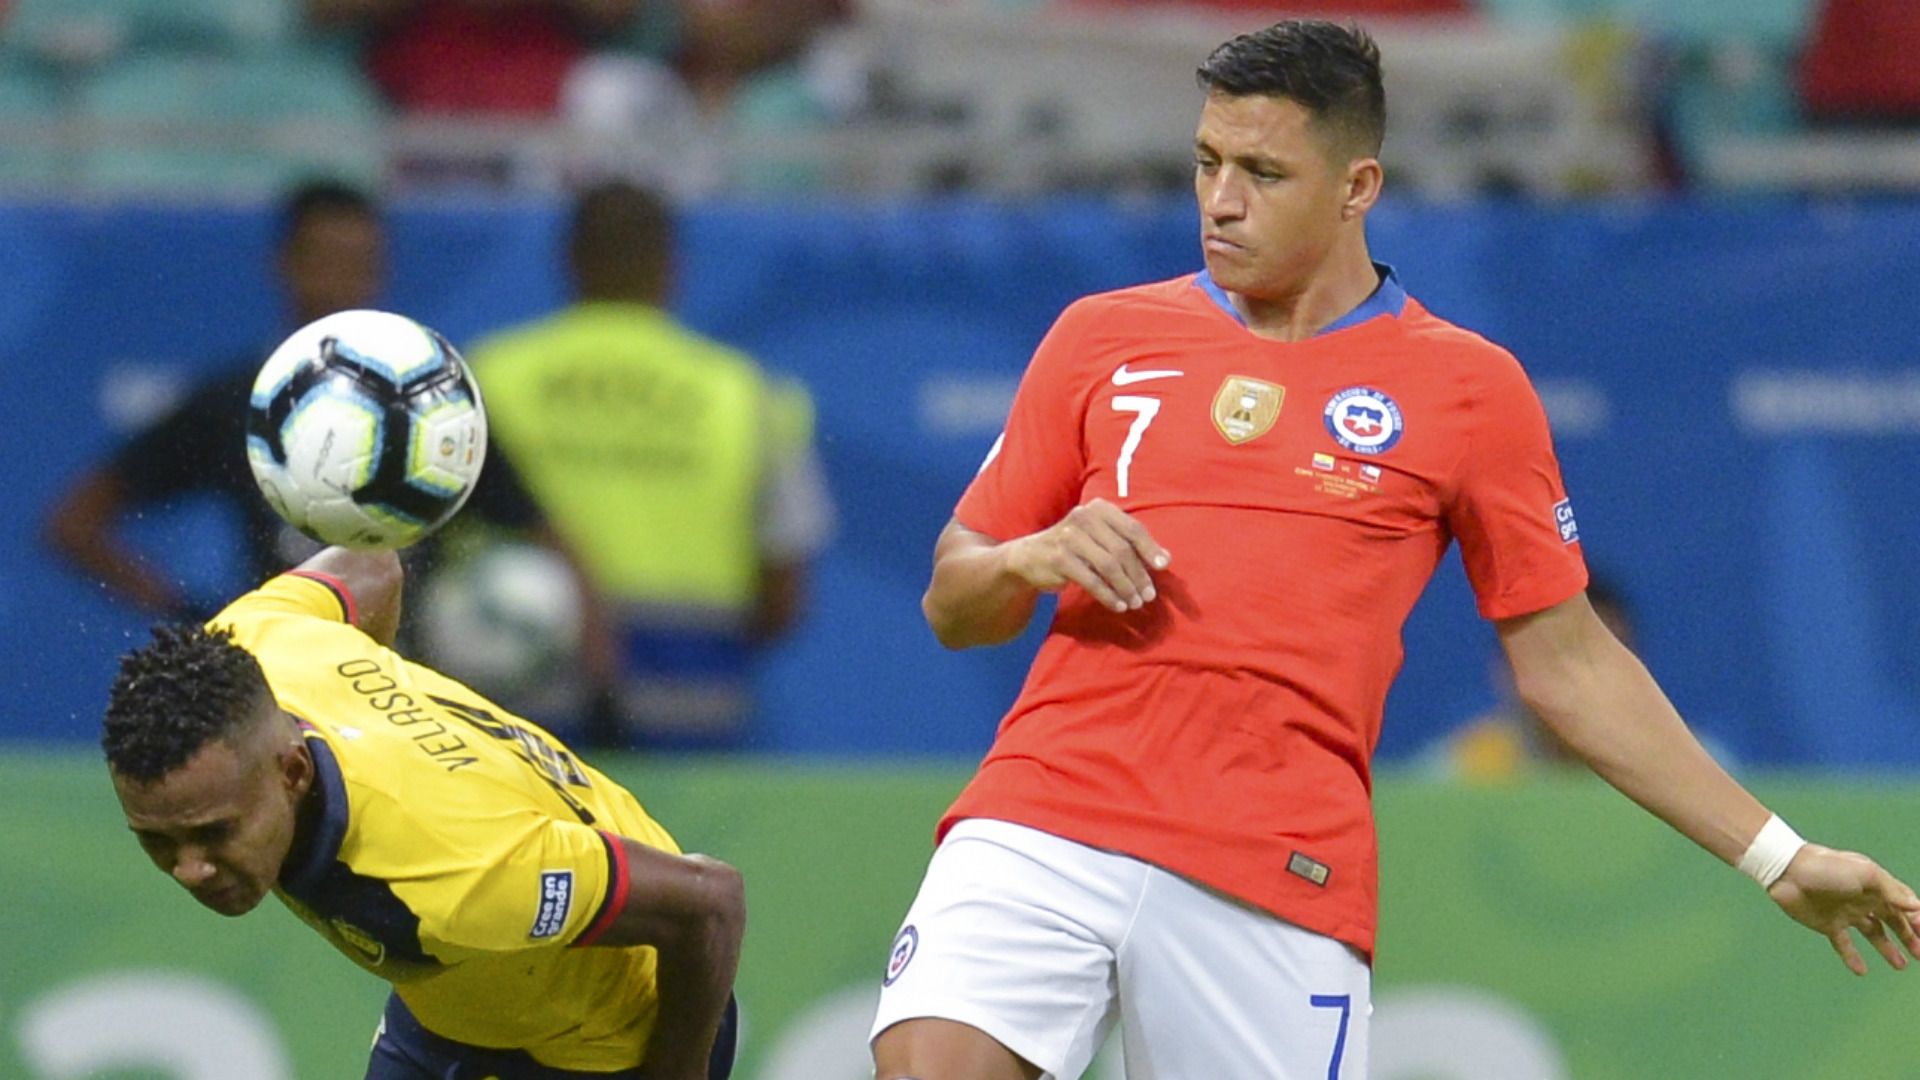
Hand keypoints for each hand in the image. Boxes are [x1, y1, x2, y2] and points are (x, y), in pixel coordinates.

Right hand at [1005, 499, 1169, 613]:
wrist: (1029, 557)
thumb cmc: (1074, 547)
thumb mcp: (1100, 538)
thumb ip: (1130, 544)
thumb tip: (1166, 559)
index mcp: (1098, 508)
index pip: (1131, 528)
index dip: (1150, 548)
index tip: (1163, 567)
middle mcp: (1083, 518)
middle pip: (1121, 550)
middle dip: (1138, 575)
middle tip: (1149, 595)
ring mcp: (1069, 537)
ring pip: (1108, 566)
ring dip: (1125, 588)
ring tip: (1135, 603)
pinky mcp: (1058, 558)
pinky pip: (1091, 580)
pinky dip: (1108, 595)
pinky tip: (1117, 605)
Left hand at [1767, 844, 1919, 974]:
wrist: (1788, 871)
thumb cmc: (1828, 867)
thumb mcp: (1865, 874)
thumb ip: (1891, 890)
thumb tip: (1917, 906)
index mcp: (1876, 886)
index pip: (1904, 905)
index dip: (1917, 920)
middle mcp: (1864, 900)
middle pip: (1893, 921)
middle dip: (1908, 937)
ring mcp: (1846, 913)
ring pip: (1873, 934)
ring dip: (1887, 949)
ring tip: (1901, 966)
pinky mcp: (1828, 925)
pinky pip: (1844, 945)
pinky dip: (1852, 957)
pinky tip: (1861, 971)